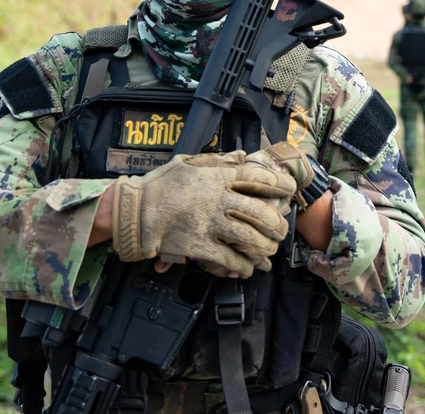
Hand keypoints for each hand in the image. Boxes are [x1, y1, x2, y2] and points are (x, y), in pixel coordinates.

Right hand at [111, 143, 307, 277]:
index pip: (256, 177)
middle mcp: (218, 200)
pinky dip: (243, 267)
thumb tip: (241, 155)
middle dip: (277, 223)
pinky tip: (248, 269)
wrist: (134, 213)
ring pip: (250, 238)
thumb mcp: (187, 163)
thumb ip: (217, 161)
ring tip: (270, 250)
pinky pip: (230, 259)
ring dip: (265, 246)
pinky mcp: (201, 247)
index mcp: (216, 177)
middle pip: (260, 212)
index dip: (278, 183)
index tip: (290, 189)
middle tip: (282, 229)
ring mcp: (211, 224)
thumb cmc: (159, 186)